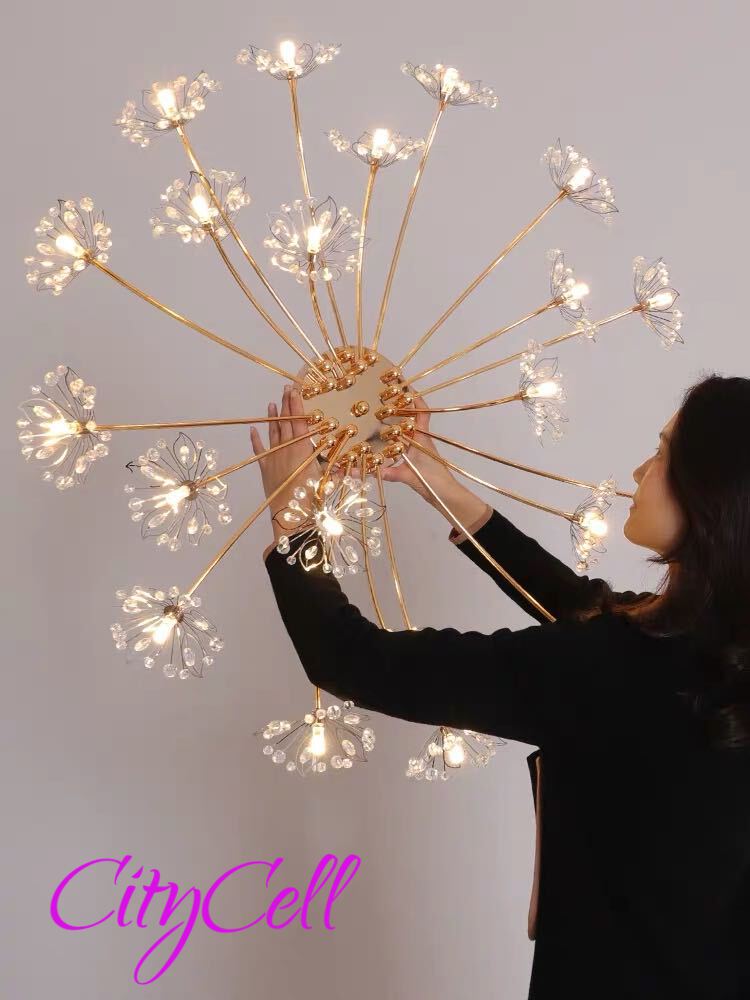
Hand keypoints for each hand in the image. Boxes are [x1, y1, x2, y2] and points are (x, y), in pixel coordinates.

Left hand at [250, 384, 322, 541]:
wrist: (291, 516)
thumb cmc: (312, 499)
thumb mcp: (329, 480)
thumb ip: (336, 468)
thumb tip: (349, 462)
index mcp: (303, 449)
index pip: (300, 421)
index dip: (297, 405)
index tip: (295, 390)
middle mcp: (287, 450)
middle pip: (286, 423)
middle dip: (286, 404)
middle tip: (286, 389)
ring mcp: (274, 458)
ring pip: (273, 433)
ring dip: (272, 418)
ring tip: (271, 404)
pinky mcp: (265, 469)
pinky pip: (259, 451)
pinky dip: (256, 439)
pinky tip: (253, 429)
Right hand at [379, 391, 458, 506]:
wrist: (448, 496)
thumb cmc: (435, 482)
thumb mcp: (409, 476)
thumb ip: (387, 473)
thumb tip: (361, 472)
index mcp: (422, 438)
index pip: (421, 412)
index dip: (414, 398)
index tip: (403, 386)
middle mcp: (421, 440)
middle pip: (411, 419)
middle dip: (400, 408)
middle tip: (383, 399)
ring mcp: (418, 450)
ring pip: (406, 431)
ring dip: (396, 424)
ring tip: (379, 416)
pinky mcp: (415, 460)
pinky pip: (403, 445)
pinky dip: (393, 441)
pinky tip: (381, 443)